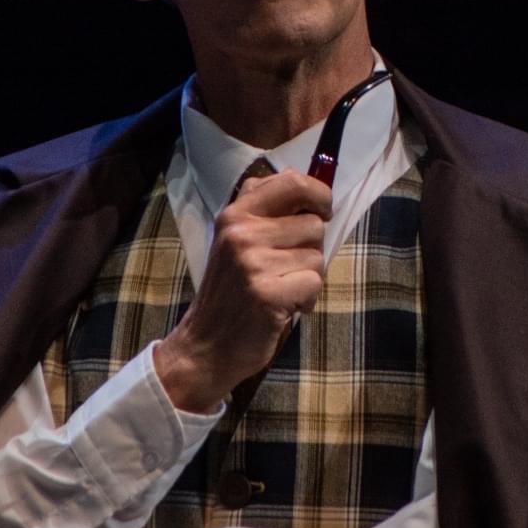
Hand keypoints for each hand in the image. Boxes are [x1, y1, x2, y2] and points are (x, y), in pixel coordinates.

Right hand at [155, 168, 330, 412]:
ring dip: (308, 277)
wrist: (206, 345)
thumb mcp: (234, 241)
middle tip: (286, 268)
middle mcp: (242, 232)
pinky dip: (307, 300)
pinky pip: (314, 283)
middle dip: (310, 248)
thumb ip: (264, 211)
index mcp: (235, 214)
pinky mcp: (267, 293)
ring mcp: (253, 263)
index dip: (319, 194)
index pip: (292, 182)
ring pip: (317, 256)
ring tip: (282, 289)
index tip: (321, 211)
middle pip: (313, 224)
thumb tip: (306, 185)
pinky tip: (285, 307)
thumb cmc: (230, 292)